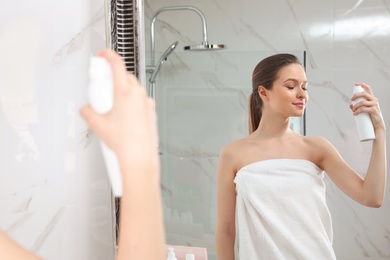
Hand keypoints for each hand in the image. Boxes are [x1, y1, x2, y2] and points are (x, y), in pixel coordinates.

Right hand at [80, 49, 158, 169]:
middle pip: (125, 76)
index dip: (108, 55)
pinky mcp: (151, 111)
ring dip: (123, 90)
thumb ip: (88, 113)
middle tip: (104, 87)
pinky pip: (141, 100)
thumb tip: (85, 109)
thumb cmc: (124, 142)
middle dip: (114, 77)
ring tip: (114, 105)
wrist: (139, 156)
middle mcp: (138, 95)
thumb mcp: (98, 125)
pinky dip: (133, 102)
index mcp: (124, 93)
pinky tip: (125, 115)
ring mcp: (146, 103)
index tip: (102, 55)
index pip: (117, 64)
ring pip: (134, 88)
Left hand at [350, 83, 385, 129]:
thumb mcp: (364, 110)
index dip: (362, 85)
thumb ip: (357, 106)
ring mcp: (374, 105)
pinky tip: (354, 114)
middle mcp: (374, 100)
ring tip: (353, 110)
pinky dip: (357, 111)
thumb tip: (350, 105)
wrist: (376, 124)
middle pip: (364, 94)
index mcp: (371, 98)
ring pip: (362, 102)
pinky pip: (363, 109)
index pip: (368, 89)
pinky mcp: (374, 110)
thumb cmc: (370, 116)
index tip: (356, 84)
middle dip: (356, 95)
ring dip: (355, 106)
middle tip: (351, 99)